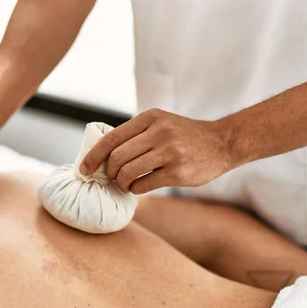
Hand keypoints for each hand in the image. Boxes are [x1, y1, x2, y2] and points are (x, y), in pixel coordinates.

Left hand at [79, 109, 234, 193]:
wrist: (223, 143)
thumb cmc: (184, 136)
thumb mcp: (160, 124)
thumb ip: (135, 135)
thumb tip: (100, 155)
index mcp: (150, 118)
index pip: (111, 138)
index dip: (93, 156)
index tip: (83, 169)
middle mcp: (159, 132)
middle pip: (117, 157)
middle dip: (109, 172)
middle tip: (113, 178)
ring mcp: (170, 151)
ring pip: (127, 172)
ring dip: (121, 182)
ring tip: (126, 184)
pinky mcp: (178, 171)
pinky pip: (143, 184)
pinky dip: (135, 189)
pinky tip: (139, 187)